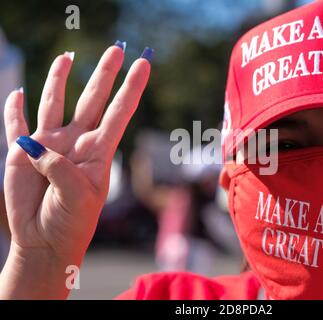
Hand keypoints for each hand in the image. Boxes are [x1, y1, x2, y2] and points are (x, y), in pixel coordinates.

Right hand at [0, 45, 150, 297]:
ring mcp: (49, 144)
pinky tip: (19, 92)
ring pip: (56, 103)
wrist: (45, 240)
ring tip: (68, 57)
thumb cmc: (70, 222)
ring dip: (60, 79)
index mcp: (98, 152)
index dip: (131, 88)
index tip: (144, 65)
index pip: (119, 113)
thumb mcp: (77, 198)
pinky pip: (16, 123)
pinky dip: (14, 108)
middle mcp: (76, 142)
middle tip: (117, 48)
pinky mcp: (22, 152)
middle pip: (92, 99)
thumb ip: (60, 170)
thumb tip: (37, 146)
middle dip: (104, 74)